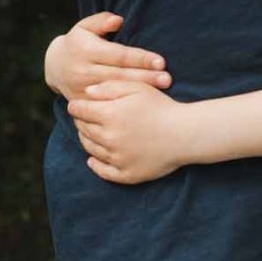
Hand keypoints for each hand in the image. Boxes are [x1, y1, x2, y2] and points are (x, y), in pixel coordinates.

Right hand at [46, 11, 169, 104]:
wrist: (55, 67)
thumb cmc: (78, 43)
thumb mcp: (84, 27)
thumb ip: (101, 21)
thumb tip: (118, 20)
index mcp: (86, 50)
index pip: (118, 54)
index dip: (140, 58)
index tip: (161, 61)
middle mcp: (84, 70)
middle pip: (120, 74)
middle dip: (145, 77)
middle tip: (167, 78)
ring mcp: (82, 88)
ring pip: (115, 91)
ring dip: (139, 91)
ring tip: (162, 91)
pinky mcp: (83, 102)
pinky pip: (106, 104)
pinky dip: (125, 103)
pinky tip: (143, 103)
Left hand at [68, 79, 194, 183]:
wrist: (185, 133)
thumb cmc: (162, 107)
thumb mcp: (137, 87)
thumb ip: (109, 87)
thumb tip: (86, 93)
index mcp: (109, 115)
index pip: (78, 110)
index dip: (76, 106)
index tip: (78, 105)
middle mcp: (108, 138)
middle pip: (82, 129)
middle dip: (81, 122)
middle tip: (86, 118)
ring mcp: (117, 158)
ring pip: (90, 149)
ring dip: (87, 140)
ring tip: (92, 133)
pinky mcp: (126, 173)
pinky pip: (103, 171)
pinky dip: (95, 165)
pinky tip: (93, 159)